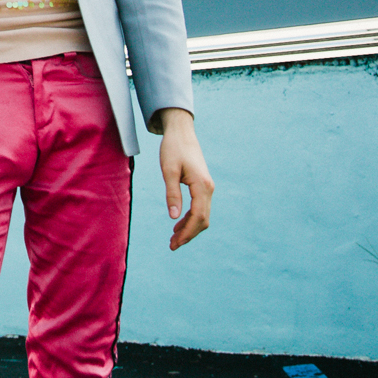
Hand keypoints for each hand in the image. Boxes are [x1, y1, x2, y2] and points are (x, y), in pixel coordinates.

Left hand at [154, 108, 213, 250]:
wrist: (181, 132)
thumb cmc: (173, 149)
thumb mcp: (168, 171)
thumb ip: (172, 193)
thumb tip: (173, 216)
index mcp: (202, 186)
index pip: (198, 217)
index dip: (187, 232)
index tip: (174, 243)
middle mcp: (208, 188)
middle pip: (203, 220)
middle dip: (189, 234)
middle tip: (172, 245)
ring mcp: (207, 187)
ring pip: (202, 215)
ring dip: (190, 228)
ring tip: (174, 238)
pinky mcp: (202, 186)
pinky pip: (200, 207)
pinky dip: (190, 218)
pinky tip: (178, 223)